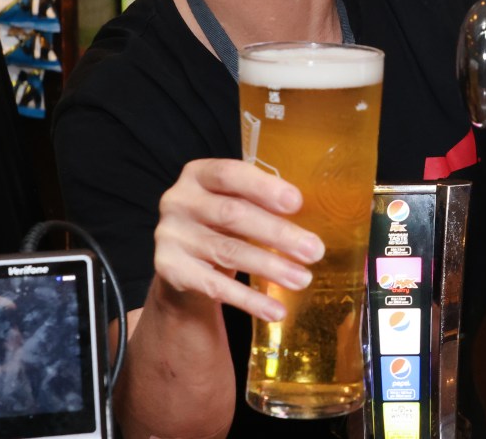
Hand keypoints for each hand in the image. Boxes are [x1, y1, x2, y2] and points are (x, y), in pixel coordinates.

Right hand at [153, 159, 324, 321]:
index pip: (230, 174)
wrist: (184, 260)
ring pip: (228, 252)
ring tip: (302, 279)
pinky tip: (276, 310)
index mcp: (198, 174)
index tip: (297, 204)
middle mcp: (178, 200)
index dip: (263, 188)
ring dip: (271, 267)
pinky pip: (216, 287)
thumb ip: (260, 201)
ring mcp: (171, 236)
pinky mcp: (170, 270)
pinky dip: (250, 300)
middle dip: (278, 234)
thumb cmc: (221, 222)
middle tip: (314, 250)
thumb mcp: (236, 201)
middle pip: (233, 215)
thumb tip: (304, 216)